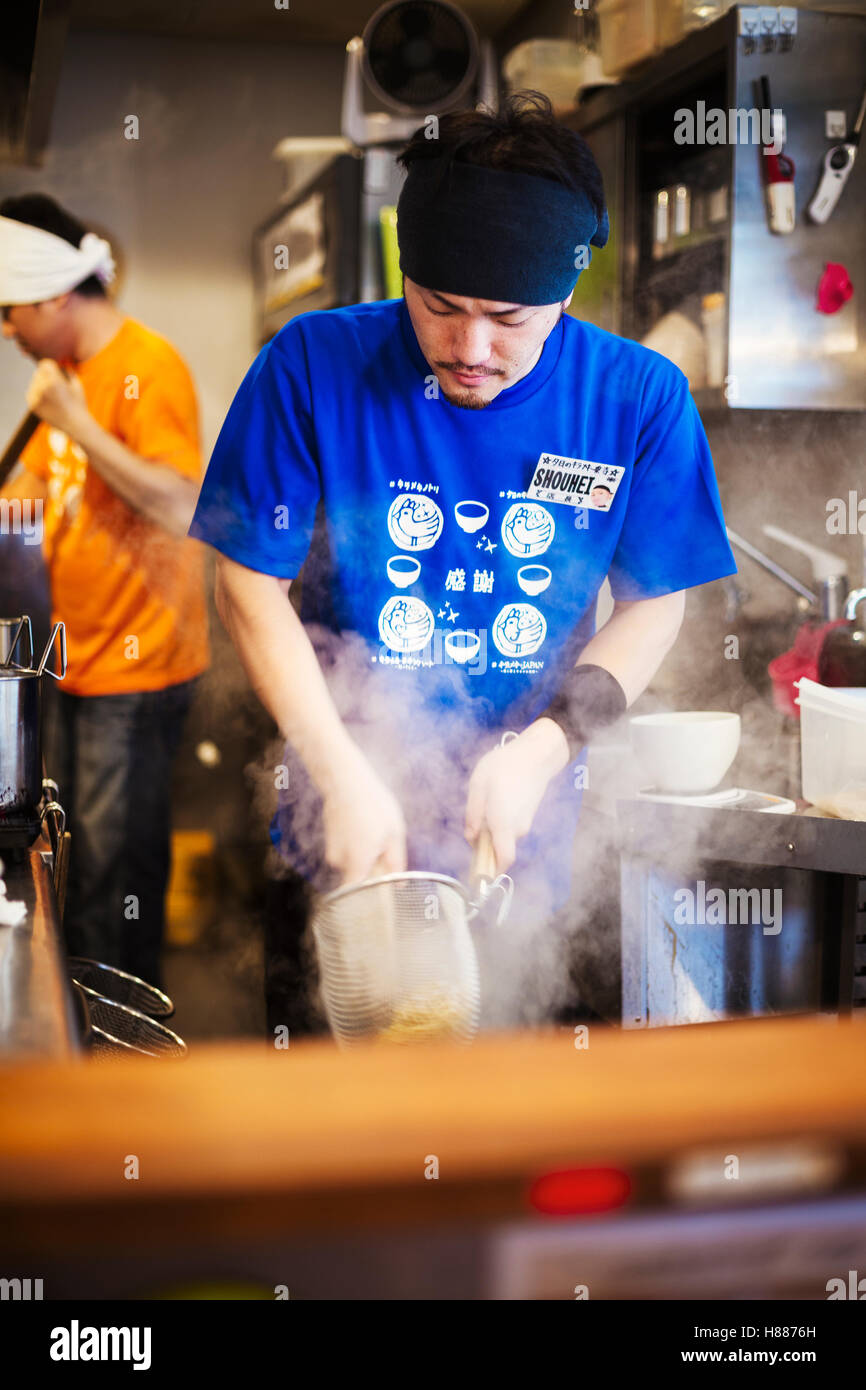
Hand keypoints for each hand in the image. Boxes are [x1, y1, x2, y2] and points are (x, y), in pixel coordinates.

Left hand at [26, 360, 87, 435]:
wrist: (75, 425)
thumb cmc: (78, 403)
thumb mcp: (76, 383)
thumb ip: (68, 370)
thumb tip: (61, 360)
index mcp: (54, 380)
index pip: (44, 363)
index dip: (51, 367)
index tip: (56, 371)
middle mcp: (43, 387)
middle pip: (38, 372)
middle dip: (46, 376)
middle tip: (56, 385)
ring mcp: (36, 397)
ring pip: (34, 382)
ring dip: (42, 385)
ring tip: (54, 395)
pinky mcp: (32, 405)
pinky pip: (31, 392)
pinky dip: (38, 394)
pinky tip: (49, 401)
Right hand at [320, 746, 406, 884]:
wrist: (346, 780)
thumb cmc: (374, 805)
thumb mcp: (395, 832)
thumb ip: (396, 862)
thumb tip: (399, 885)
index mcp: (359, 862)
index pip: (357, 895)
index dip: (368, 897)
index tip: (380, 892)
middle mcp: (340, 860)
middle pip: (357, 877)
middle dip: (371, 867)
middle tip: (384, 847)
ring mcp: (332, 848)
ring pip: (351, 861)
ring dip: (363, 852)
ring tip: (373, 829)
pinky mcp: (328, 838)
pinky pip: (345, 848)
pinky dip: (354, 841)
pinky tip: (362, 822)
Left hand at [464, 720, 568, 872]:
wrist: (536, 754)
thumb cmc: (504, 766)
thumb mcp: (478, 785)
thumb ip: (473, 814)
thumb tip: (471, 837)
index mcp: (503, 823)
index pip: (503, 859)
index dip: (492, 871)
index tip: (478, 872)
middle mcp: (517, 828)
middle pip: (500, 849)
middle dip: (484, 845)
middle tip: (473, 825)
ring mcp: (525, 821)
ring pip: (504, 836)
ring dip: (491, 830)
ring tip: (483, 804)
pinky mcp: (528, 814)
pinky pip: (511, 826)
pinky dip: (500, 822)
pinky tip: (494, 800)